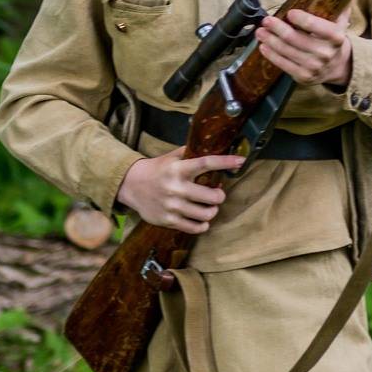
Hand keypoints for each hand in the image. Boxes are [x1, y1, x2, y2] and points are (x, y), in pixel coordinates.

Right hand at [117, 145, 244, 233]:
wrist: (131, 185)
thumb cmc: (157, 170)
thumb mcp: (171, 157)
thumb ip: (190, 153)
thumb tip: (212, 144)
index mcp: (178, 169)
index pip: (206, 163)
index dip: (226, 162)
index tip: (240, 161)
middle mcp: (176, 187)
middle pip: (212, 196)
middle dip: (219, 196)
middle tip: (217, 195)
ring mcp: (172, 206)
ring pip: (206, 214)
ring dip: (212, 211)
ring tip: (210, 207)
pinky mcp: (168, 220)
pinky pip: (194, 227)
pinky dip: (202, 225)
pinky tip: (201, 220)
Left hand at [255, 7, 352, 87]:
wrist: (337, 66)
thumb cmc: (332, 40)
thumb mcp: (340, 23)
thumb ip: (338, 7)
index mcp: (336, 37)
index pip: (317, 26)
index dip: (302, 19)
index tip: (290, 12)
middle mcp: (325, 53)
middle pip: (295, 38)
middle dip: (278, 28)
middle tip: (266, 20)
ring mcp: (314, 67)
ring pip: (286, 51)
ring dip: (270, 40)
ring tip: (260, 31)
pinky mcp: (303, 76)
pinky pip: (283, 64)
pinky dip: (271, 55)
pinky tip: (263, 46)